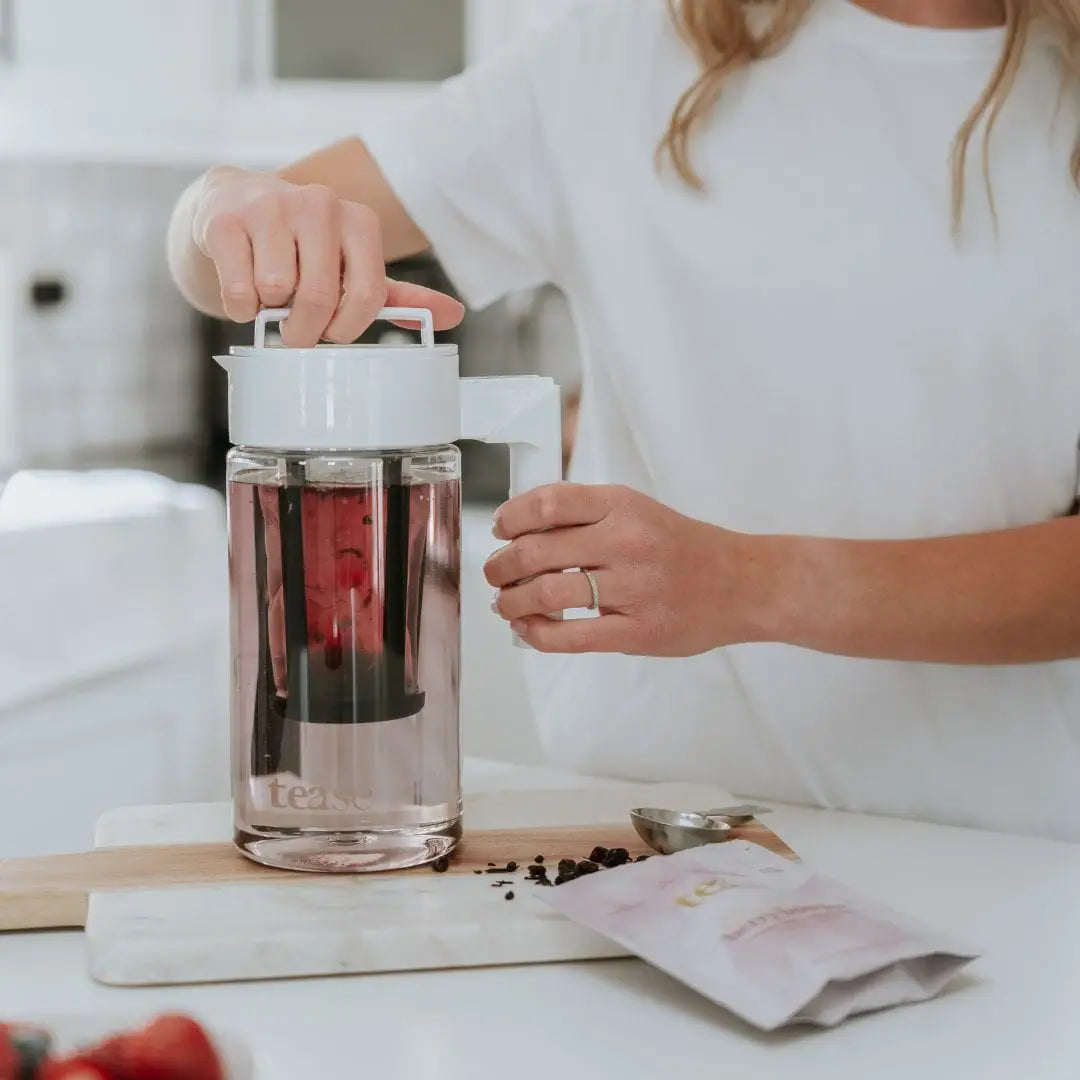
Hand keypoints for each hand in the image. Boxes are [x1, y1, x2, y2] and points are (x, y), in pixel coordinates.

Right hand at [191, 167, 463, 345]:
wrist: (233, 204)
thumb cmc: (303, 248)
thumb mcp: (353, 267)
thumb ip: (399, 295)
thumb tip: (455, 314)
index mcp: (359, 220)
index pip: (369, 294)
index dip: (349, 326)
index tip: (334, 333)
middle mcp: (320, 205)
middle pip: (319, 297)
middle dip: (306, 331)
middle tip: (296, 332)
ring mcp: (270, 208)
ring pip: (275, 292)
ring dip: (269, 311)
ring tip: (269, 295)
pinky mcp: (226, 221)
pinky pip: (238, 290)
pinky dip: (239, 306)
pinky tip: (242, 286)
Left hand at [484, 483, 769, 655]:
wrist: (741, 583)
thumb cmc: (681, 547)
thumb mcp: (636, 511)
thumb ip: (586, 516)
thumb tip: (520, 532)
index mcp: (622, 506)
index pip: (548, 504)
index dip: (511, 517)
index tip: (499, 530)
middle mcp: (625, 541)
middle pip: (537, 550)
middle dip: (501, 565)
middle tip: (495, 574)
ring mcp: (633, 588)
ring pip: (547, 594)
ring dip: (511, 602)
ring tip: (505, 604)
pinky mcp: (638, 630)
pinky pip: (571, 637)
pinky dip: (538, 635)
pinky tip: (527, 629)